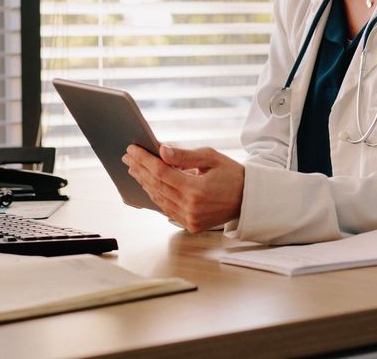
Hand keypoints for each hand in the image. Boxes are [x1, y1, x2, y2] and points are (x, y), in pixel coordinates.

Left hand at [121, 144, 243, 232]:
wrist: (248, 199)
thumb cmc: (231, 174)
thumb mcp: (211, 158)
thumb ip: (184, 156)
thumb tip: (162, 151)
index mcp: (196, 190)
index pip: (161, 172)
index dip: (144, 160)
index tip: (132, 149)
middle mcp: (191, 207)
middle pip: (156, 185)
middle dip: (140, 169)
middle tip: (128, 157)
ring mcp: (190, 219)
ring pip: (158, 199)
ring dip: (144, 182)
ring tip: (134, 168)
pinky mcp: (190, 225)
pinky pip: (166, 209)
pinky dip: (155, 195)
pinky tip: (148, 184)